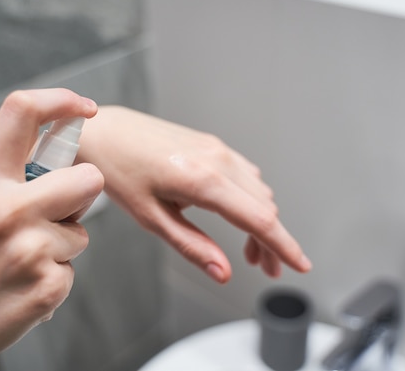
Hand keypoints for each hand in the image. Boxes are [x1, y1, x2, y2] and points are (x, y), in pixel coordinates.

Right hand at [0, 89, 103, 370]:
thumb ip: (3, 181)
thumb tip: (56, 163)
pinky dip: (50, 281)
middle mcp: (7, 209)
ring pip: (80, 234)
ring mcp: (29, 250)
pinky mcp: (45, 288)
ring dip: (59, 247)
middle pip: (88, 178)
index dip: (62, 101)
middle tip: (50, 215)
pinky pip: (71, 272)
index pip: (24, 113)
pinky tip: (17, 290)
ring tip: (16, 263)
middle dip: (78, 196)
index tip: (85, 108)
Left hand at [78, 106, 310, 283]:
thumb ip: (192, 246)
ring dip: (261, 221)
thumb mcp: (151, 218)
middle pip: (265, 207)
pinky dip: (251, 199)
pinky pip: (246, 174)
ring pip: (258, 191)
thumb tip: (223, 272)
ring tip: (248, 250)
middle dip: (272, 242)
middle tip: (265, 269)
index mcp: (203, 180)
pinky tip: (237, 214)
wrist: (104, 132)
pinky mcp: (211, 144)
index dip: (284, 246)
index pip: (259, 219)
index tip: (300, 265)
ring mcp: (216, 148)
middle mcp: (217, 159)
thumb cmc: (118, 172)